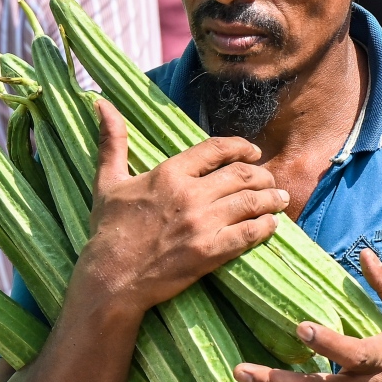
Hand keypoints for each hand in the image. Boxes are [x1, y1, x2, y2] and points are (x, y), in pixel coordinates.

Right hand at [69, 99, 287, 317]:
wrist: (111, 277)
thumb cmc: (108, 231)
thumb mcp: (107, 181)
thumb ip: (112, 142)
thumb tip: (102, 103)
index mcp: (169, 173)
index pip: (216, 149)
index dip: (241, 147)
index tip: (253, 152)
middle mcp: (190, 194)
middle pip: (242, 174)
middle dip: (262, 175)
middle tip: (269, 180)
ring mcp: (202, 224)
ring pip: (251, 202)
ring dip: (271, 199)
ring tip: (280, 199)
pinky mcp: (210, 252)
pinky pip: (249, 233)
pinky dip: (265, 226)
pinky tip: (271, 225)